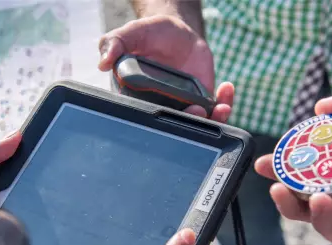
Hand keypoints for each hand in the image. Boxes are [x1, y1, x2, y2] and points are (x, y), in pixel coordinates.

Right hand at [99, 15, 233, 121]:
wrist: (176, 30)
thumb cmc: (148, 34)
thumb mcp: (129, 34)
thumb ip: (114, 43)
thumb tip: (103, 62)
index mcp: (139, 98)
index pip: (145, 118)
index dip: (157, 124)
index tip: (168, 116)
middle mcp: (161, 107)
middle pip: (175, 128)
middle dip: (189, 126)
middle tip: (196, 111)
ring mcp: (184, 106)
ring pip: (198, 125)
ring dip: (212, 121)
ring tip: (219, 107)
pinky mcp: (203, 100)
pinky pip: (215, 111)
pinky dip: (225, 104)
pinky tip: (227, 89)